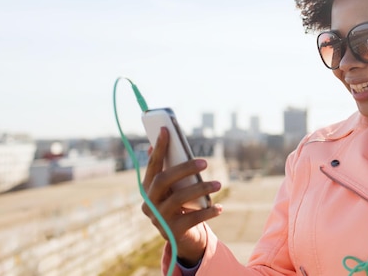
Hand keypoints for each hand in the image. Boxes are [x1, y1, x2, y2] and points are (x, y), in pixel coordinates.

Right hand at [141, 127, 222, 265]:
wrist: (181, 237)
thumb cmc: (180, 205)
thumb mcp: (175, 188)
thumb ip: (172, 170)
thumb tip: (165, 143)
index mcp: (148, 189)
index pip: (152, 165)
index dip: (159, 148)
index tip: (166, 129)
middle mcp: (149, 203)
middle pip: (163, 180)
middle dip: (184, 168)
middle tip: (205, 162)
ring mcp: (159, 218)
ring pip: (179, 199)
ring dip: (201, 188)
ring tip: (219, 184)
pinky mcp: (173, 232)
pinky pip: (192, 219)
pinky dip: (207, 212)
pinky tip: (219, 207)